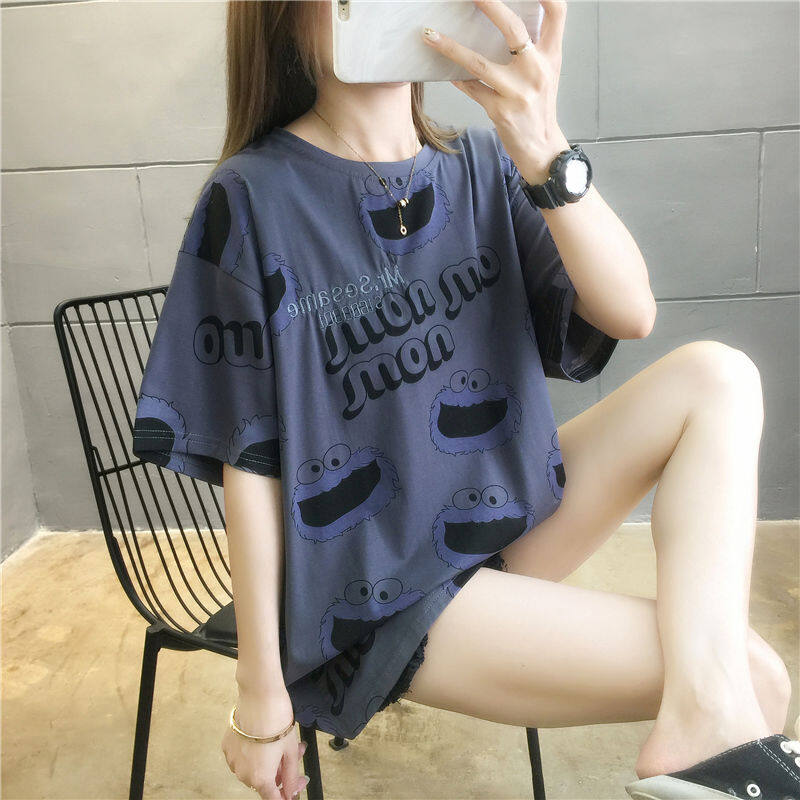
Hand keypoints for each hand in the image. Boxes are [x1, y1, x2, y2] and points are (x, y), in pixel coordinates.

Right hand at [221, 690, 309, 799]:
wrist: (259, 696)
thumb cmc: (276, 719)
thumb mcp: (291, 750)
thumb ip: (291, 775)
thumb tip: (291, 790)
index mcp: (260, 778)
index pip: (273, 799)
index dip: (287, 793)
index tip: (294, 787)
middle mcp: (243, 773)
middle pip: (264, 782)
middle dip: (280, 771)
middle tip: (295, 756)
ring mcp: (233, 760)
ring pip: (253, 769)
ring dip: (268, 761)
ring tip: (283, 742)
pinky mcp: (228, 746)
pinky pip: (243, 757)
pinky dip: (255, 752)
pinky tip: (265, 738)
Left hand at [421, 0, 570, 183]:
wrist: (541, 148)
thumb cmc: (539, 106)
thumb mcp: (546, 71)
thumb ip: (533, 45)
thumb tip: (505, 17)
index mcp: (551, 55)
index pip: (557, 11)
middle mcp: (537, 70)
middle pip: (513, 28)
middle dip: (489, 4)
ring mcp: (518, 92)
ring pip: (479, 62)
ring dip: (450, 47)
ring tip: (429, 34)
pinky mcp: (500, 111)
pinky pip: (472, 89)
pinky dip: (458, 78)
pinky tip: (447, 70)